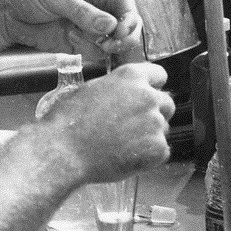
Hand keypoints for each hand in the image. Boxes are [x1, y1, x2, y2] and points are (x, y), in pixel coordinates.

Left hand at [0, 0, 142, 60]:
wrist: (5, 11)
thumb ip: (82, 11)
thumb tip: (109, 24)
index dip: (128, 15)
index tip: (121, 28)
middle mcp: (98, 4)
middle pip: (125, 22)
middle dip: (123, 34)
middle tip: (112, 42)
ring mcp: (90, 24)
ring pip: (114, 39)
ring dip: (106, 44)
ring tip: (87, 39)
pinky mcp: (80, 40)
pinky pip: (96, 50)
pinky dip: (88, 49)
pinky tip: (71, 38)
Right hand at [33, 62, 173, 182]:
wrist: (64, 152)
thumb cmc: (69, 121)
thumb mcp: (91, 89)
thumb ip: (116, 88)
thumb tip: (126, 94)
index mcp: (131, 77)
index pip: (159, 74)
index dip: (151, 86)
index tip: (144, 95)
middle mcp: (148, 96)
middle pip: (166, 103)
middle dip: (154, 112)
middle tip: (131, 125)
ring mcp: (155, 123)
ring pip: (162, 128)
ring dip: (149, 135)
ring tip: (121, 143)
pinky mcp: (157, 149)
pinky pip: (160, 151)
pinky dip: (147, 156)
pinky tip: (125, 156)